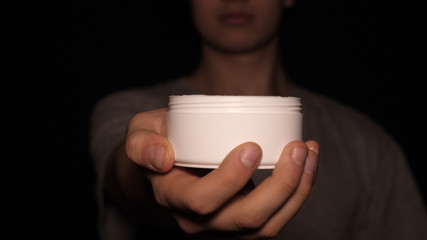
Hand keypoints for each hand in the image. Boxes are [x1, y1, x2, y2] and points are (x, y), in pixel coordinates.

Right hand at [126, 108, 318, 238]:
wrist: (169, 163)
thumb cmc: (159, 143)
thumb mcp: (139, 135)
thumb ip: (141, 143)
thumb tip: (162, 157)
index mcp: (174, 198)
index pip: (203, 201)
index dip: (230, 179)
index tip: (252, 146)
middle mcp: (200, 220)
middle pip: (245, 219)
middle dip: (279, 186)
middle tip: (295, 148)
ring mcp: (226, 223)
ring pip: (268, 224)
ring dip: (297, 190)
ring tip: (308, 152)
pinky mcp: (246, 219)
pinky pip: (278, 216)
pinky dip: (299, 190)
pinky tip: (308, 159)